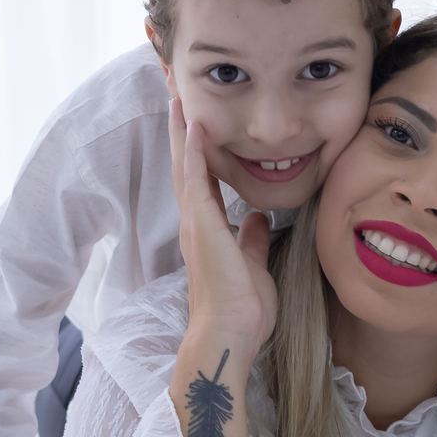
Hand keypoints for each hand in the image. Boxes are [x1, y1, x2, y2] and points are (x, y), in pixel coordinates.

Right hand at [170, 98, 275, 361]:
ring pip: (185, 169)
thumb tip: (257, 218)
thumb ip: (252, 240)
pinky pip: (195, 183)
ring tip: (178, 102)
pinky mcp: (201, 227)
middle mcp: (196, 223)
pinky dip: (193, 155)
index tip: (198, 127)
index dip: (199, 154)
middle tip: (178, 101)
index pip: (202, 183)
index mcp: (209, 231)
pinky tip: (194, 130)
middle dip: (182, 135)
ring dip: (182, 135)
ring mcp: (196, 224)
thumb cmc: (242, 310)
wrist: (229, 334)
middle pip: (186, 169)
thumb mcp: (254, 265)